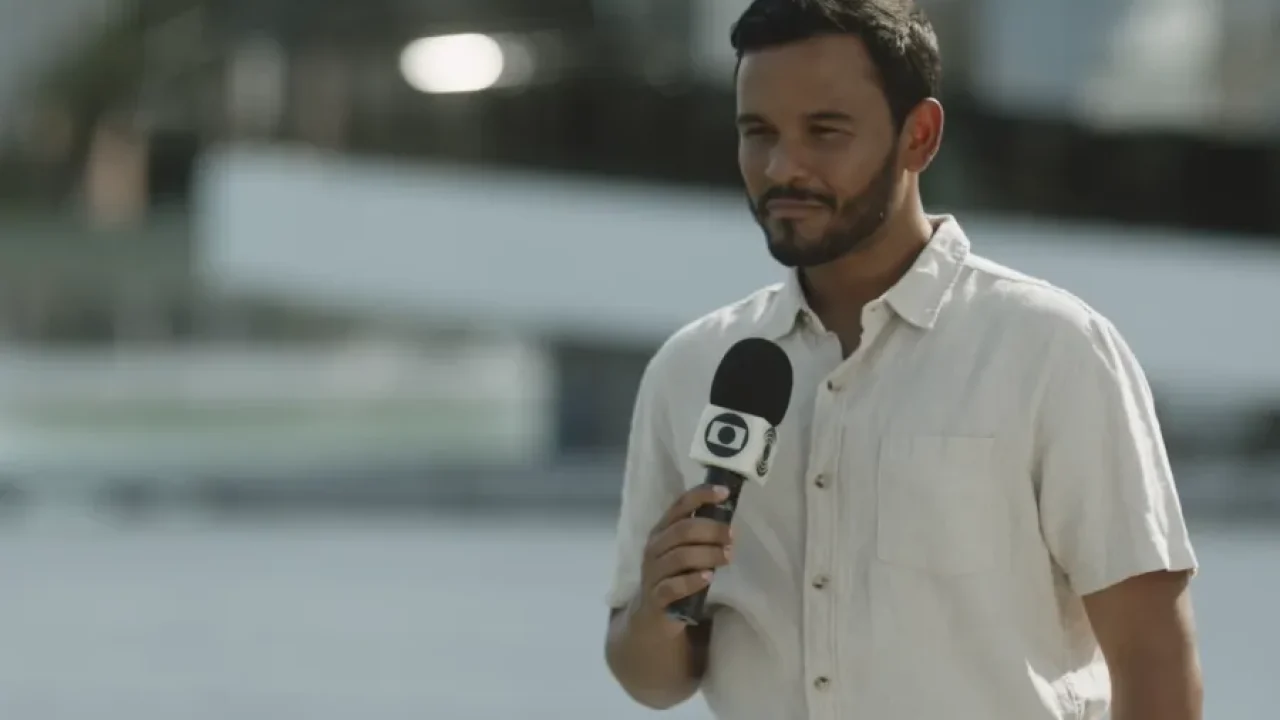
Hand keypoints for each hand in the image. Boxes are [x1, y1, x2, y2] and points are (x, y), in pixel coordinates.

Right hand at [634, 484, 734, 625]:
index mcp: (661, 531)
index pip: (679, 506)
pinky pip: (673, 586)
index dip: (701, 496)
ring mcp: (653, 572)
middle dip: (711, 530)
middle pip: (682, 530)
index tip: (724, 492)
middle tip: (732, 536)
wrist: (653, 615)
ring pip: (680, 557)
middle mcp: (654, 547)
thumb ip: (699, 536)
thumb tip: (728, 523)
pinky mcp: (656, 597)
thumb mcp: (683, 551)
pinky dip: (692, 580)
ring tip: (727, 556)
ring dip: (708, 554)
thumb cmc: (675, 576)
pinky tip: (708, 577)